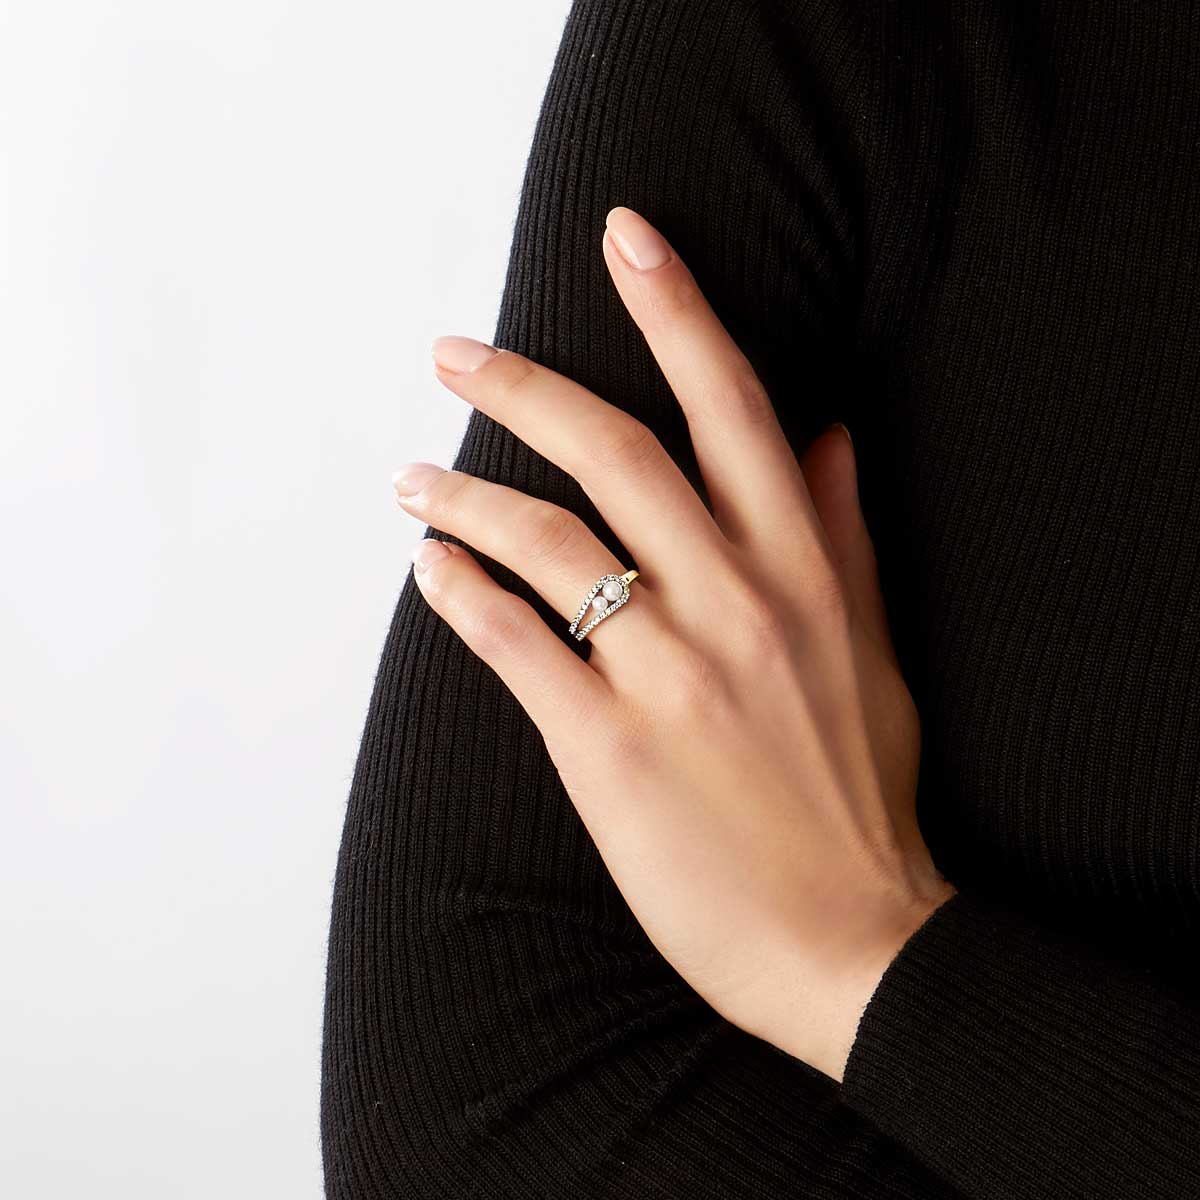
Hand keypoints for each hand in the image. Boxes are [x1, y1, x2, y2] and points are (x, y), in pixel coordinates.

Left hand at [392, 206, 955, 1081]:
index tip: (625, 236)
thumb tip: (826, 435)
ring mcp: (667, 674)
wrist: (855, 940)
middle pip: (613, 452)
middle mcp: (734, 603)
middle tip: (453, 348)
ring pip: (543, 541)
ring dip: (464, 493)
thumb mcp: (874, 653)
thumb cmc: (864, 797)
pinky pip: (513, 646)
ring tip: (410, 477)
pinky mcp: (608, 749)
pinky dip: (460, 594)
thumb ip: (842, 537)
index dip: (677, 310)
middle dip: (523, 383)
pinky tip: (427, 568)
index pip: (732, 406)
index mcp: (802, 571)